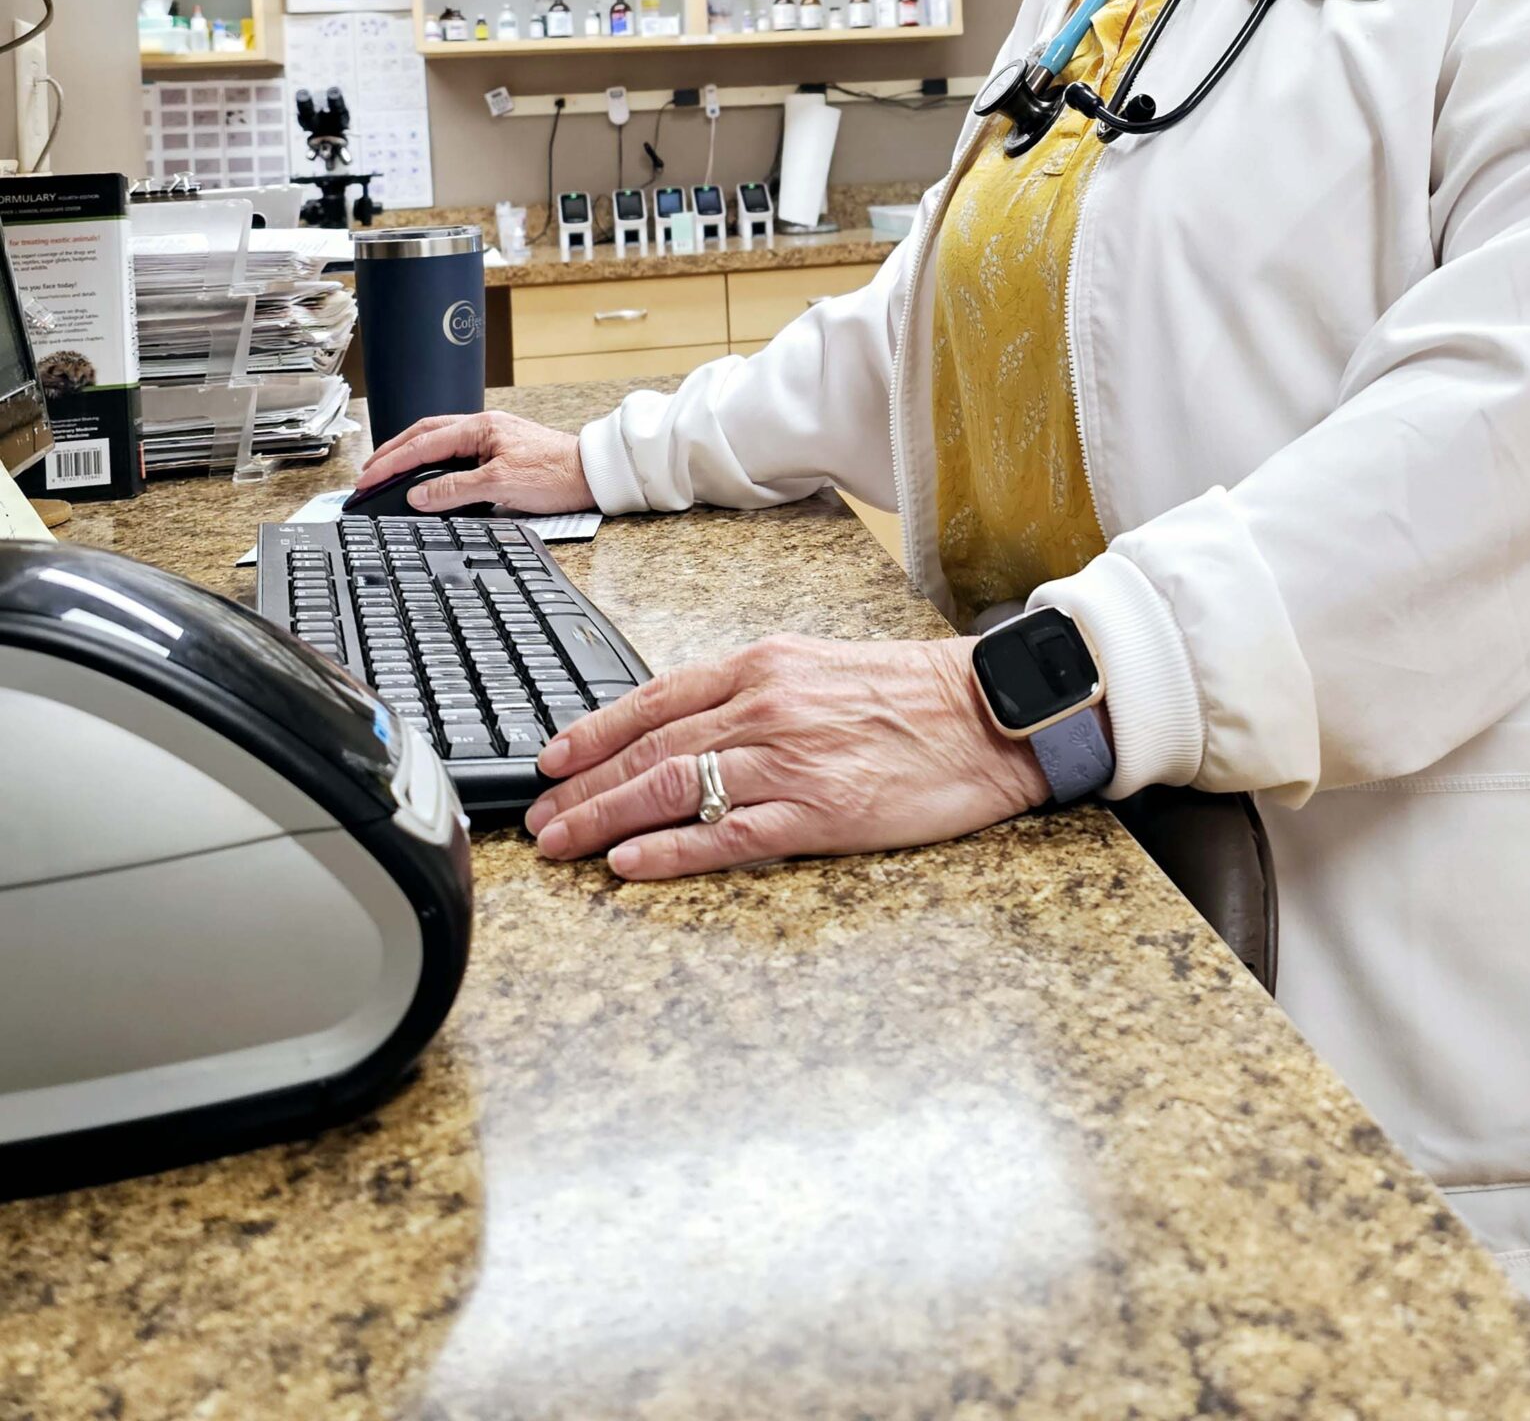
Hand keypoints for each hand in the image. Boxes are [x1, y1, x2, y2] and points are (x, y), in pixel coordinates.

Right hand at [354, 409, 592, 514]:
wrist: (593, 476)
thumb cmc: (557, 474)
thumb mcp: (501, 485)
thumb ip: (455, 489)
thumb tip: (418, 496)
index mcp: (479, 427)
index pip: (422, 444)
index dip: (391, 462)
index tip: (368, 478)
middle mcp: (483, 428)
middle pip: (425, 435)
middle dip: (393, 453)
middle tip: (368, 472)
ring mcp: (492, 440)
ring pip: (439, 443)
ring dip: (411, 456)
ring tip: (389, 472)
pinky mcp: (500, 455)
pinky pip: (456, 455)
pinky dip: (433, 464)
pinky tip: (428, 476)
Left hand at [523, 633, 1047, 878]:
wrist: (990, 713)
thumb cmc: (913, 695)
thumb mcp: (820, 668)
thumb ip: (754, 692)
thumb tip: (688, 724)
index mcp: (763, 666)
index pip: (654, 700)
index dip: (592, 732)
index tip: (549, 759)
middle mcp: (765, 706)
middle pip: (650, 750)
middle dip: (582, 786)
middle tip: (537, 819)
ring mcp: (789, 760)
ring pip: (673, 791)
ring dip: (606, 820)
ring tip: (564, 846)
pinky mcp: (819, 813)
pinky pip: (727, 837)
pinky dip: (670, 852)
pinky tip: (631, 865)